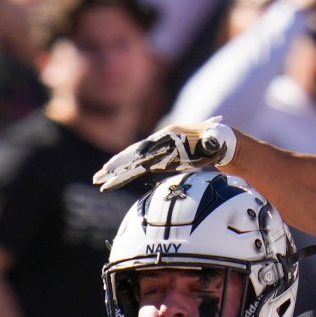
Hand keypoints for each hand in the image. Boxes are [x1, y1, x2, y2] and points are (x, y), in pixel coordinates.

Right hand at [92, 118, 236, 190]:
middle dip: (115, 167)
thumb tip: (215, 134)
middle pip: (133, 156)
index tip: (113, 167)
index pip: (144, 150)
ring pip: (133, 163)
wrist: (218, 141)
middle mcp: (159, 142)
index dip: (128, 159)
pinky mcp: (159, 161)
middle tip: (97, 177)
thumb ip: (212, 139)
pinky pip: (139, 169)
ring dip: (115, 172)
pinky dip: (126, 175)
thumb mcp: (214, 139)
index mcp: (169, 136)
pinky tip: (113, 182)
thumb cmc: (217, 141)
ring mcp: (158, 152)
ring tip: (99, 180)